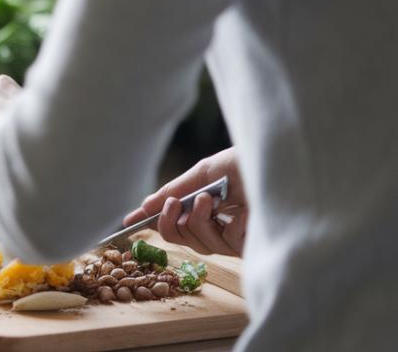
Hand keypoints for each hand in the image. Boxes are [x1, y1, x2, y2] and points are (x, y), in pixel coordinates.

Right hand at [123, 147, 246, 256]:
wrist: (281, 164)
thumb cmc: (248, 163)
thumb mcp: (204, 172)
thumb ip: (175, 190)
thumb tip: (145, 205)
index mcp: (212, 204)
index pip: (179, 220)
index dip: (155, 222)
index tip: (129, 223)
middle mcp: (223, 223)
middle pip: (182, 238)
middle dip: (168, 224)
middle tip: (169, 206)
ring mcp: (236, 236)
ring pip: (197, 244)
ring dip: (193, 221)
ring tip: (203, 199)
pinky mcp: (250, 247)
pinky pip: (218, 244)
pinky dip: (213, 224)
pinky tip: (224, 207)